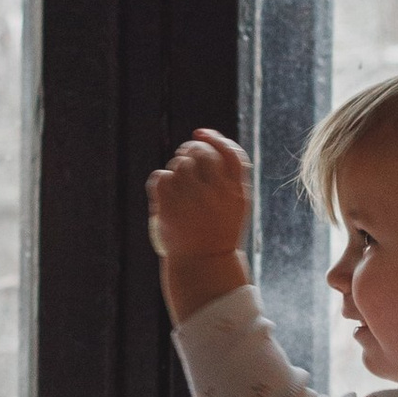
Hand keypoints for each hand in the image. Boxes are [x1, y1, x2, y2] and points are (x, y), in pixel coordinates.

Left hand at [145, 129, 254, 324]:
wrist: (203, 264)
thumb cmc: (219, 232)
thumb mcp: (235, 205)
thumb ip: (229, 177)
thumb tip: (208, 141)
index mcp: (236, 193)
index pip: (230, 153)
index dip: (215, 138)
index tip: (202, 132)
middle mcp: (216, 195)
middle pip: (203, 153)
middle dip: (192, 148)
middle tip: (186, 155)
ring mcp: (192, 201)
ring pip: (180, 164)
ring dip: (177, 165)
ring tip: (179, 180)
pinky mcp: (169, 208)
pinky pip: (161, 177)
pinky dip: (161, 179)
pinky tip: (166, 191)